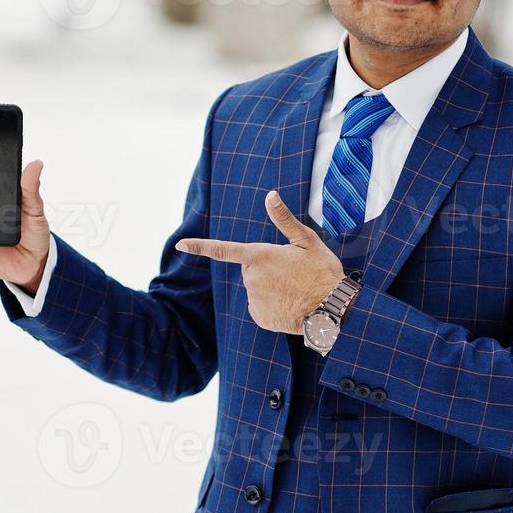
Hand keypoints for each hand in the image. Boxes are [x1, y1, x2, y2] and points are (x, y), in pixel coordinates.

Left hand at [174, 190, 344, 333]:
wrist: (332, 309)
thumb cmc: (322, 271)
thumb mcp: (307, 241)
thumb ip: (284, 219)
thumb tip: (270, 195)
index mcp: (260, 256)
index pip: (223, 250)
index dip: (199, 246)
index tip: (180, 244)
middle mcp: (252, 278)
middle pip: (250, 269)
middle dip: (265, 268)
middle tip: (291, 273)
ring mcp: (255, 299)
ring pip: (256, 288)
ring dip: (270, 287)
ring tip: (294, 289)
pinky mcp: (259, 316)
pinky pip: (260, 306)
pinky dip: (272, 305)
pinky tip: (289, 303)